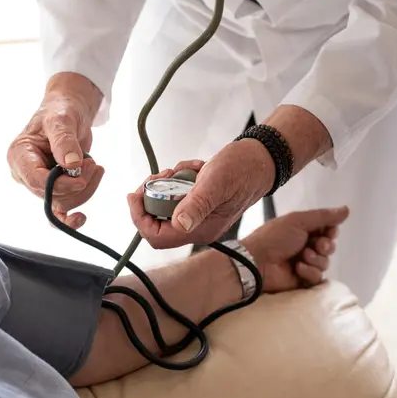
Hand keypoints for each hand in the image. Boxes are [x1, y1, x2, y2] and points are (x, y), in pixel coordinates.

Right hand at [7, 73, 104, 228]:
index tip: (81, 177)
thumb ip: (65, 141)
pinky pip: (60, 210)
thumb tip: (72, 164)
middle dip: (77, 184)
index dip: (61, 184)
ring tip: (95, 166)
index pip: (37, 180)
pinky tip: (81, 219)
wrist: (69, 111)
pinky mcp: (53, 188)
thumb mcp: (61, 120)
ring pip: (61, 202)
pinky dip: (71, 216)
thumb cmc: (60, 110)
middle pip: (51, 195)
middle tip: (93, 165)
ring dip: (84, 189)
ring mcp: (39, 183)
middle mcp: (25, 172)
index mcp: (19, 155)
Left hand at [127, 139, 275, 248]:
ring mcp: (198, 216)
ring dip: (167, 184)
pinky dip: (178, 179)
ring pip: (165, 206)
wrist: (260, 160)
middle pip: (156, 222)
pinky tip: (192, 168)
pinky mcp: (199, 204)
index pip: (156, 236)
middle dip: (153, 196)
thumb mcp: (216, 182)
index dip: (139, 218)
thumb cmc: (243, 169)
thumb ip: (197, 203)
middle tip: (161, 175)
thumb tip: (179, 224)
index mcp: (201, 230)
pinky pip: (176, 195)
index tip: (136, 194)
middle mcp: (197, 228)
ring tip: (181, 169)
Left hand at [242, 206, 349, 292]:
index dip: (331, 232)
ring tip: (301, 257)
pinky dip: (309, 272)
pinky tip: (297, 269)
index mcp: (301, 230)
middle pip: (329, 247)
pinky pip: (318, 277)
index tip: (328, 231)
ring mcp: (303, 264)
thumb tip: (346, 209)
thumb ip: (323, 216)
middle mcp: (304, 246)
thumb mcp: (297, 221)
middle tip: (316, 245)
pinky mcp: (302, 280)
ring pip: (325, 263)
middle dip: (325, 246)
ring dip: (316, 259)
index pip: (327, 230)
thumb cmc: (274, 238)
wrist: (257, 261)